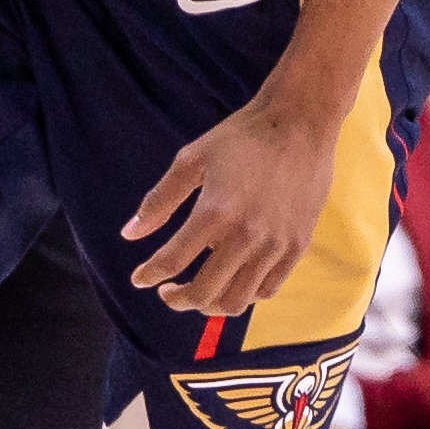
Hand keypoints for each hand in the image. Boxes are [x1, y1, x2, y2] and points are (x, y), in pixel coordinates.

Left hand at [124, 84, 344, 315]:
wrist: (300, 122)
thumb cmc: (242, 137)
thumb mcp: (192, 159)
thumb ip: (159, 200)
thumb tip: (129, 234)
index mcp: (215, 212)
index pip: (172, 261)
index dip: (149, 275)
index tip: (139, 280)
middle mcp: (246, 235)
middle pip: (204, 293)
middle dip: (178, 300)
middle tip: (167, 293)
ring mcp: (275, 245)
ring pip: (237, 301)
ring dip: (210, 305)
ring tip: (198, 293)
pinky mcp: (298, 246)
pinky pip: (267, 289)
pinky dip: (244, 294)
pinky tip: (231, 281)